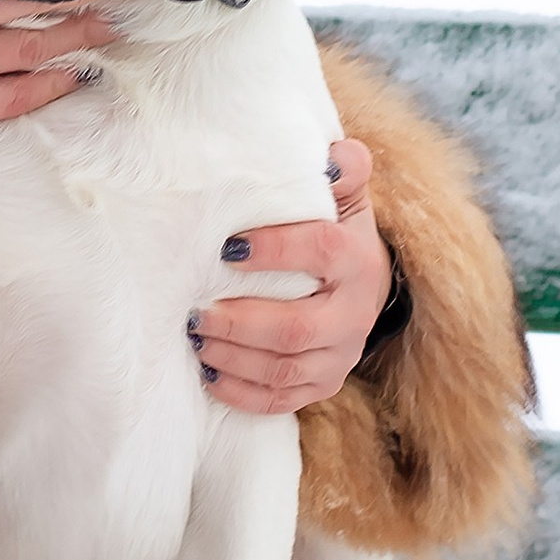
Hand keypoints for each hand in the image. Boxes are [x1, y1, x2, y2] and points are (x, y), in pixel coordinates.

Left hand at [189, 137, 391, 416]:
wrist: (365, 284)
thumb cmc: (338, 230)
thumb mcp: (344, 196)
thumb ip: (343, 169)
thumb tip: (330, 158)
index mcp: (357, 259)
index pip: (322, 252)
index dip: (276, 249)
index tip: (226, 248)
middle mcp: (354, 313)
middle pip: (297, 328)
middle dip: (240, 323)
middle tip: (196, 311)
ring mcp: (340, 355)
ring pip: (284, 370)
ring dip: (233, 358)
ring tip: (194, 338)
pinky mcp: (323, 383)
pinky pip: (282, 401)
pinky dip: (241, 393)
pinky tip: (208, 374)